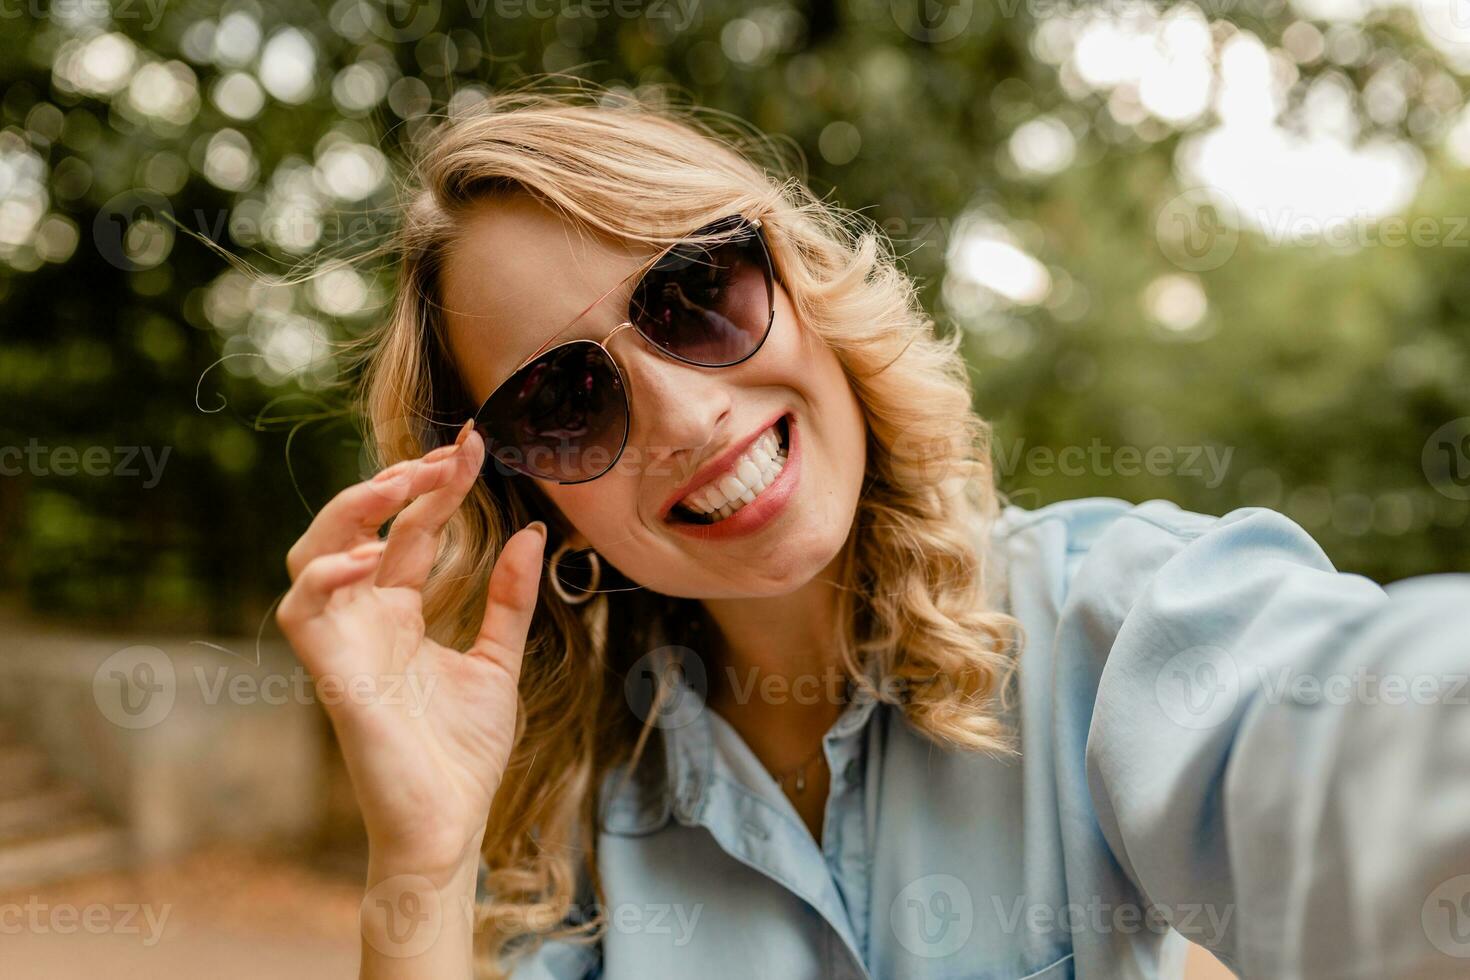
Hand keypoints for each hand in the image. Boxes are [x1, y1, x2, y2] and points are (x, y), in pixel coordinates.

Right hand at [276, 423, 544, 881]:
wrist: (448, 824)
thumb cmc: (463, 753)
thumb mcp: (499, 662)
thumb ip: (508, 600)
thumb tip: (530, 533)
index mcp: (400, 613)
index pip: (412, 532)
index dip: (438, 487)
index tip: (475, 444)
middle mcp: (364, 619)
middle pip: (359, 528)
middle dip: (395, 484)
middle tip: (446, 455)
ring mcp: (343, 643)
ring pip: (312, 553)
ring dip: (350, 512)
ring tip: (400, 485)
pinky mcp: (331, 674)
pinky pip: (300, 612)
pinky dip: (324, 577)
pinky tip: (368, 558)